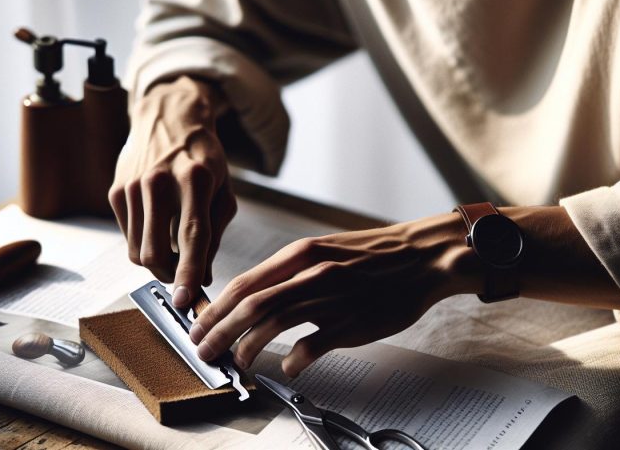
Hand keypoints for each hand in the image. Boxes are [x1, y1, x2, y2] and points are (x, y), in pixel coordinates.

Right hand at [108, 76, 236, 306]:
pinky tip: (158, 226)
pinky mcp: (116, 191)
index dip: (188, 272)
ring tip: (175, 250)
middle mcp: (159, 181)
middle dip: (170, 276)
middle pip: (156, 252)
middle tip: (184, 280)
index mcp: (195, 179)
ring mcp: (132, 186)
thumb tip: (203, 279)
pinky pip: (128, 238)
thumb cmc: (204, 159)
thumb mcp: (223, 191)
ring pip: (138, 252)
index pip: (191, 235)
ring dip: (158, 264)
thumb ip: (215, 234)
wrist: (169, 119)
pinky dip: (144, 244)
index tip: (185, 301)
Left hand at [187, 213, 483, 376]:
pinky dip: (294, 359)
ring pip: (273, 324)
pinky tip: (287, 367)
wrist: (421, 258)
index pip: (245, 282)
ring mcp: (331, 298)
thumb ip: (290, 273)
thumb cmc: (374, 256)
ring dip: (246, 347)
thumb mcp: (325, 251)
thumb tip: (258, 299)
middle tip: (204, 349)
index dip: (216, 307)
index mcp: (301, 254)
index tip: (198, 324)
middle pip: (250, 305)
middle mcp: (310, 273)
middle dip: (219, 330)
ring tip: (234, 361)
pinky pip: (313, 346)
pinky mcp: (352, 323)